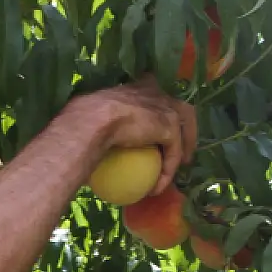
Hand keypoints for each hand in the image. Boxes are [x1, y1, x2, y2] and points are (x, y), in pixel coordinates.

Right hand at [62, 78, 199, 197]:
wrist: (93, 120)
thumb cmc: (85, 116)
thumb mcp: (96, 113)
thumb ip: (102, 121)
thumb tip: (92, 141)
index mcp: (140, 85)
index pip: (156, 90)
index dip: (161, 104)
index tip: (159, 118)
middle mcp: (157, 91)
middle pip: (181, 108)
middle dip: (186, 127)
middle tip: (180, 148)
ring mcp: (166, 108)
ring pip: (185, 129)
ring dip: (184, 149)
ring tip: (178, 167)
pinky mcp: (169, 127)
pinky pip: (172, 154)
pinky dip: (167, 171)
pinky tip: (157, 187)